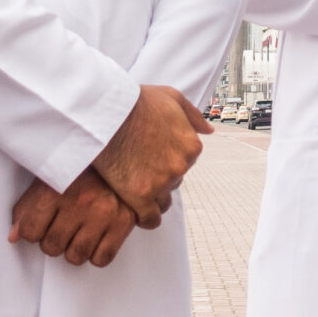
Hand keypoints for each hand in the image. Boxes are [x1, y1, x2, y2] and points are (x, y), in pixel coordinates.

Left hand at [10, 171, 137, 266]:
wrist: (122, 153)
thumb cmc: (83, 167)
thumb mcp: (50, 178)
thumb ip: (28, 207)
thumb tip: (14, 236)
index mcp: (58, 188)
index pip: (30, 231)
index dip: (32, 231)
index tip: (39, 224)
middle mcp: (80, 202)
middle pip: (51, 247)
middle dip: (53, 240)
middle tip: (61, 226)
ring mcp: (103, 214)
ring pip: (76, 256)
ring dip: (74, 249)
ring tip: (78, 232)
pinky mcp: (123, 224)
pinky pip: (101, 258)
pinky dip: (96, 253)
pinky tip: (96, 237)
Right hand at [89, 83, 208, 224]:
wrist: (107, 111)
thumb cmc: (136, 100)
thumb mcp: (172, 97)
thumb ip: (193, 115)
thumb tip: (210, 130)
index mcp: (192, 145)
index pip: (186, 163)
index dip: (167, 161)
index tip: (151, 157)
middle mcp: (181, 166)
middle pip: (174, 182)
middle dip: (159, 177)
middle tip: (138, 168)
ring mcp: (162, 182)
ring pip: (162, 201)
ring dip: (151, 197)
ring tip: (132, 186)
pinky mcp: (140, 196)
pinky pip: (150, 219)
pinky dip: (144, 218)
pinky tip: (135, 211)